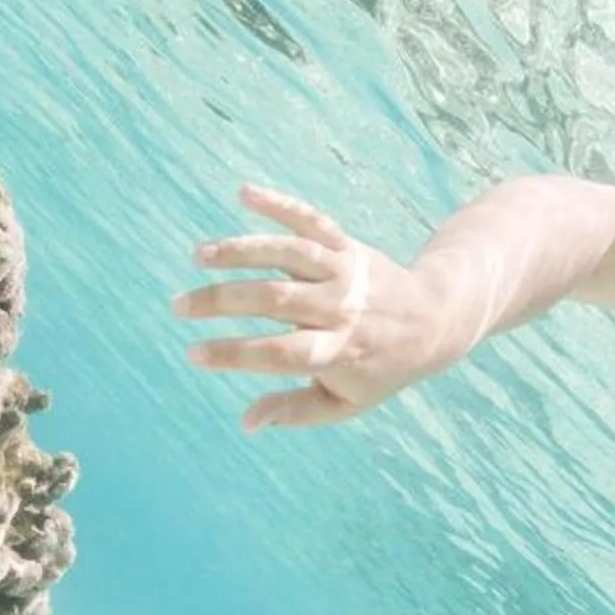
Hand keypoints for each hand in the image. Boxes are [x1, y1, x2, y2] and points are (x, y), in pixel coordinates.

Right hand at [174, 184, 460, 430]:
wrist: (434, 318)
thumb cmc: (380, 368)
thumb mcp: (345, 404)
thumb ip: (295, 412)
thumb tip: (246, 422)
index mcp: (337, 351)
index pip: (277, 354)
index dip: (234, 354)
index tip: (194, 353)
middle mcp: (340, 308)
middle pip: (273, 300)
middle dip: (221, 301)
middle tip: (179, 306)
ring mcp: (343, 272)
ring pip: (286, 255)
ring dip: (240, 251)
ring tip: (198, 256)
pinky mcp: (345, 244)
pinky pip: (309, 220)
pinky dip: (279, 204)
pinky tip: (243, 192)